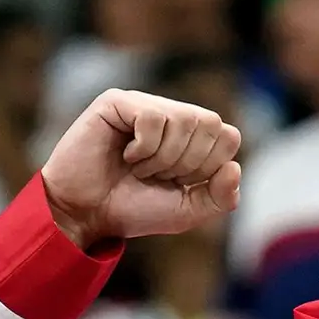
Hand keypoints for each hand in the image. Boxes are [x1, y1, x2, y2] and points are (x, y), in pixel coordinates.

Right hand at [40, 91, 241, 250]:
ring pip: (183, 119)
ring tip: (138, 168)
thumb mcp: (184, 212)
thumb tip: (235, 168)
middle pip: (210, 123)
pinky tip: (125, 156)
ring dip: (162, 158)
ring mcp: (143, 104)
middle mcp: (169, 113)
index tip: (178, 183)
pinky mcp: (116, 102)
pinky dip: (143, 148)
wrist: (84, 216)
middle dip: (186, 163)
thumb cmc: (131, 210)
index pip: (228, 136)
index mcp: (189, 134)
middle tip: (155, 176)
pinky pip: (152, 118)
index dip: (208, 167)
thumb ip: (218, 198)